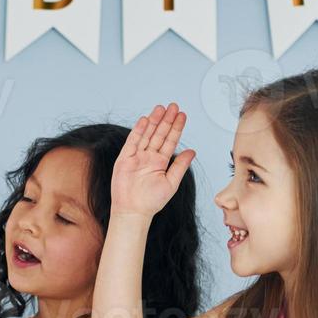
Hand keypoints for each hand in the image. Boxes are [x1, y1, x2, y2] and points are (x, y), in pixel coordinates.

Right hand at [110, 103, 195, 218]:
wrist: (133, 211)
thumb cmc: (151, 202)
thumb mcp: (171, 183)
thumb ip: (181, 166)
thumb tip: (192, 151)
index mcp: (161, 163)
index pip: (170, 141)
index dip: (176, 128)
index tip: (182, 115)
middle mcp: (149, 157)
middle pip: (159, 134)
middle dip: (166, 120)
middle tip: (174, 106)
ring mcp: (137, 157)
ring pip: (147, 135)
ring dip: (154, 121)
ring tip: (161, 108)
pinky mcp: (125, 159)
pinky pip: (133, 141)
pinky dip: (139, 130)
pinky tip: (145, 120)